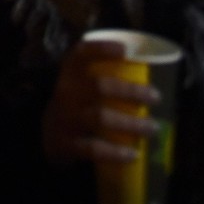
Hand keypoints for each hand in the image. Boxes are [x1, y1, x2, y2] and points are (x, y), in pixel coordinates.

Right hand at [42, 38, 159, 164]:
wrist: (47, 136)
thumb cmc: (76, 103)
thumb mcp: (80, 84)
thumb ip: (104, 76)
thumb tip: (149, 74)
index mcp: (70, 72)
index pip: (81, 53)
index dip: (101, 49)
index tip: (124, 50)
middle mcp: (66, 91)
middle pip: (99, 87)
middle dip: (131, 91)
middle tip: (156, 97)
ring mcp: (66, 118)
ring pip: (100, 118)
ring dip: (130, 123)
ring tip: (152, 128)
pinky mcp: (67, 144)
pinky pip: (94, 148)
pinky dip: (115, 153)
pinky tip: (133, 155)